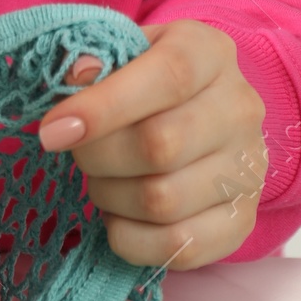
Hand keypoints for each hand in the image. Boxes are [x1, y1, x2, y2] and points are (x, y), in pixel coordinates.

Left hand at [37, 20, 267, 269]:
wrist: (201, 118)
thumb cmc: (145, 82)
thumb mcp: (122, 53)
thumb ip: (95, 59)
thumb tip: (78, 76)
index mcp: (211, 52)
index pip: (168, 76)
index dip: (104, 106)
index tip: (52, 131)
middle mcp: (240, 109)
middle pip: (160, 146)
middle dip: (97, 157)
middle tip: (77, 153)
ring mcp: (249, 170)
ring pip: (163, 201)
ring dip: (110, 197)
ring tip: (102, 180)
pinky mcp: (241, 222)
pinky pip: (177, 247)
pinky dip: (130, 239)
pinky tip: (119, 216)